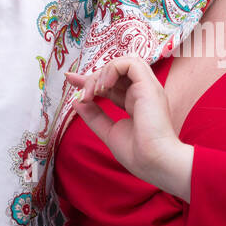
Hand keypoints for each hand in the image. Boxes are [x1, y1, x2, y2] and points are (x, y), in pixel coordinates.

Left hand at [66, 57, 193, 200]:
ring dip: (102, 73)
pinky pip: (130, 64)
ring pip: (124, 63)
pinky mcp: (148, 86)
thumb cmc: (138, 154)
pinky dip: (112, 69)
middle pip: (116, 72)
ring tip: (94, 92)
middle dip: (93, 75)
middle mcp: (143, 92)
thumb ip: (94, 116)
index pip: (113, 83)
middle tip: (79, 89)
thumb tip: (77, 101)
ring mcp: (147, 88)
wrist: (154, 162)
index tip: (71, 79)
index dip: (92, 79)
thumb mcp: (109, 131)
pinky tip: (103, 87)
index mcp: (136, 103)